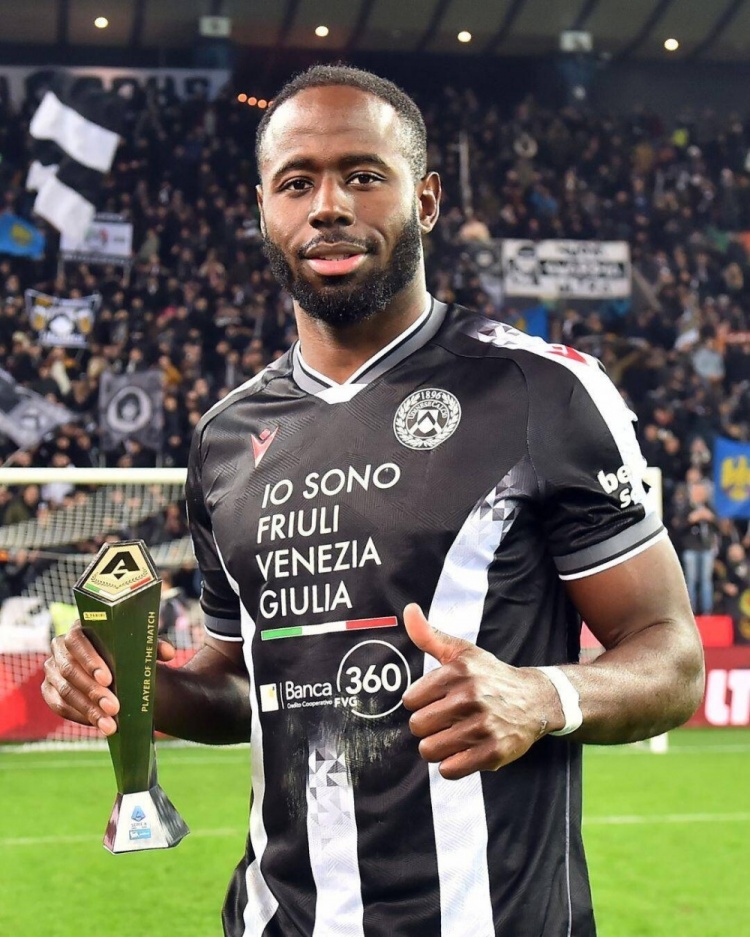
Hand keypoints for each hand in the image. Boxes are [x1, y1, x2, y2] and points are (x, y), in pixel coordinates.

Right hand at [41, 622, 175, 736]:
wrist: (118, 669)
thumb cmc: (128, 652)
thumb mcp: (140, 645)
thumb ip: (154, 645)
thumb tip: (168, 653)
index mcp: (79, 628)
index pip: (76, 640)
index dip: (89, 660)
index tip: (108, 679)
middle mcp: (60, 647)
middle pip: (69, 669)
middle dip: (93, 691)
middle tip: (114, 707)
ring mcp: (52, 669)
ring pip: (64, 691)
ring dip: (88, 709)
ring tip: (110, 723)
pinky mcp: (49, 689)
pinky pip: (58, 705)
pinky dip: (79, 716)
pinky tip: (97, 724)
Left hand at [401, 604, 563, 779]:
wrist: (534, 700)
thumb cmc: (490, 676)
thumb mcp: (462, 652)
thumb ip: (429, 635)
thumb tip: (408, 610)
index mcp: (458, 671)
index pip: (410, 699)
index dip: (420, 703)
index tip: (437, 700)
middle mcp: (470, 697)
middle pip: (418, 725)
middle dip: (428, 726)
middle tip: (446, 720)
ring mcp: (483, 726)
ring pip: (430, 750)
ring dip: (437, 747)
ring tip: (453, 736)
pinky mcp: (493, 752)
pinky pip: (450, 769)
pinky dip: (451, 764)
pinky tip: (464, 751)